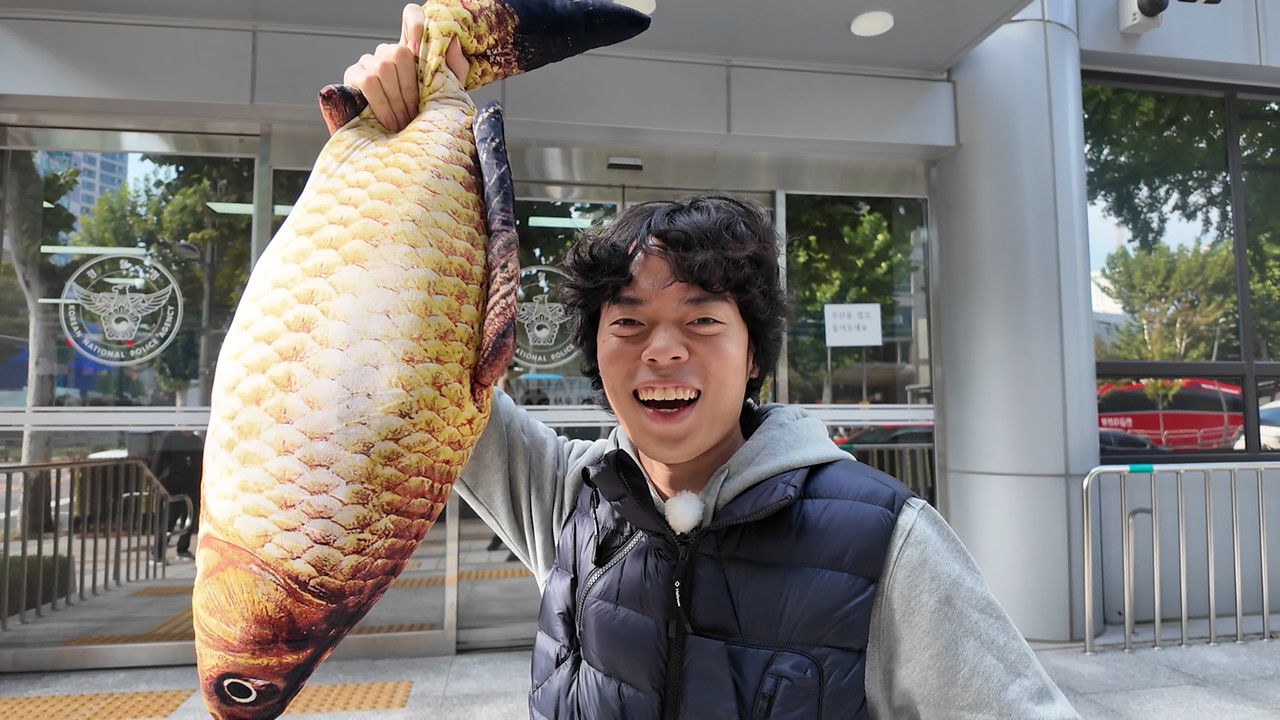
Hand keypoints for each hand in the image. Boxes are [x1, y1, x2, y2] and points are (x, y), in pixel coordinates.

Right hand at [341, 3, 469, 132]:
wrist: (400, 145)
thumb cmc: (426, 115)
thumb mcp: (448, 92)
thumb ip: (455, 67)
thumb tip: (452, 40)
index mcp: (412, 50)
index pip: (411, 16)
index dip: (415, 23)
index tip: (419, 50)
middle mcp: (388, 51)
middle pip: (398, 52)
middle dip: (409, 89)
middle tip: (414, 115)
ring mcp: (368, 61)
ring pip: (383, 68)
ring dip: (396, 100)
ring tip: (402, 122)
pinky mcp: (352, 75)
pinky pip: (367, 82)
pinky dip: (381, 104)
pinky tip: (388, 120)